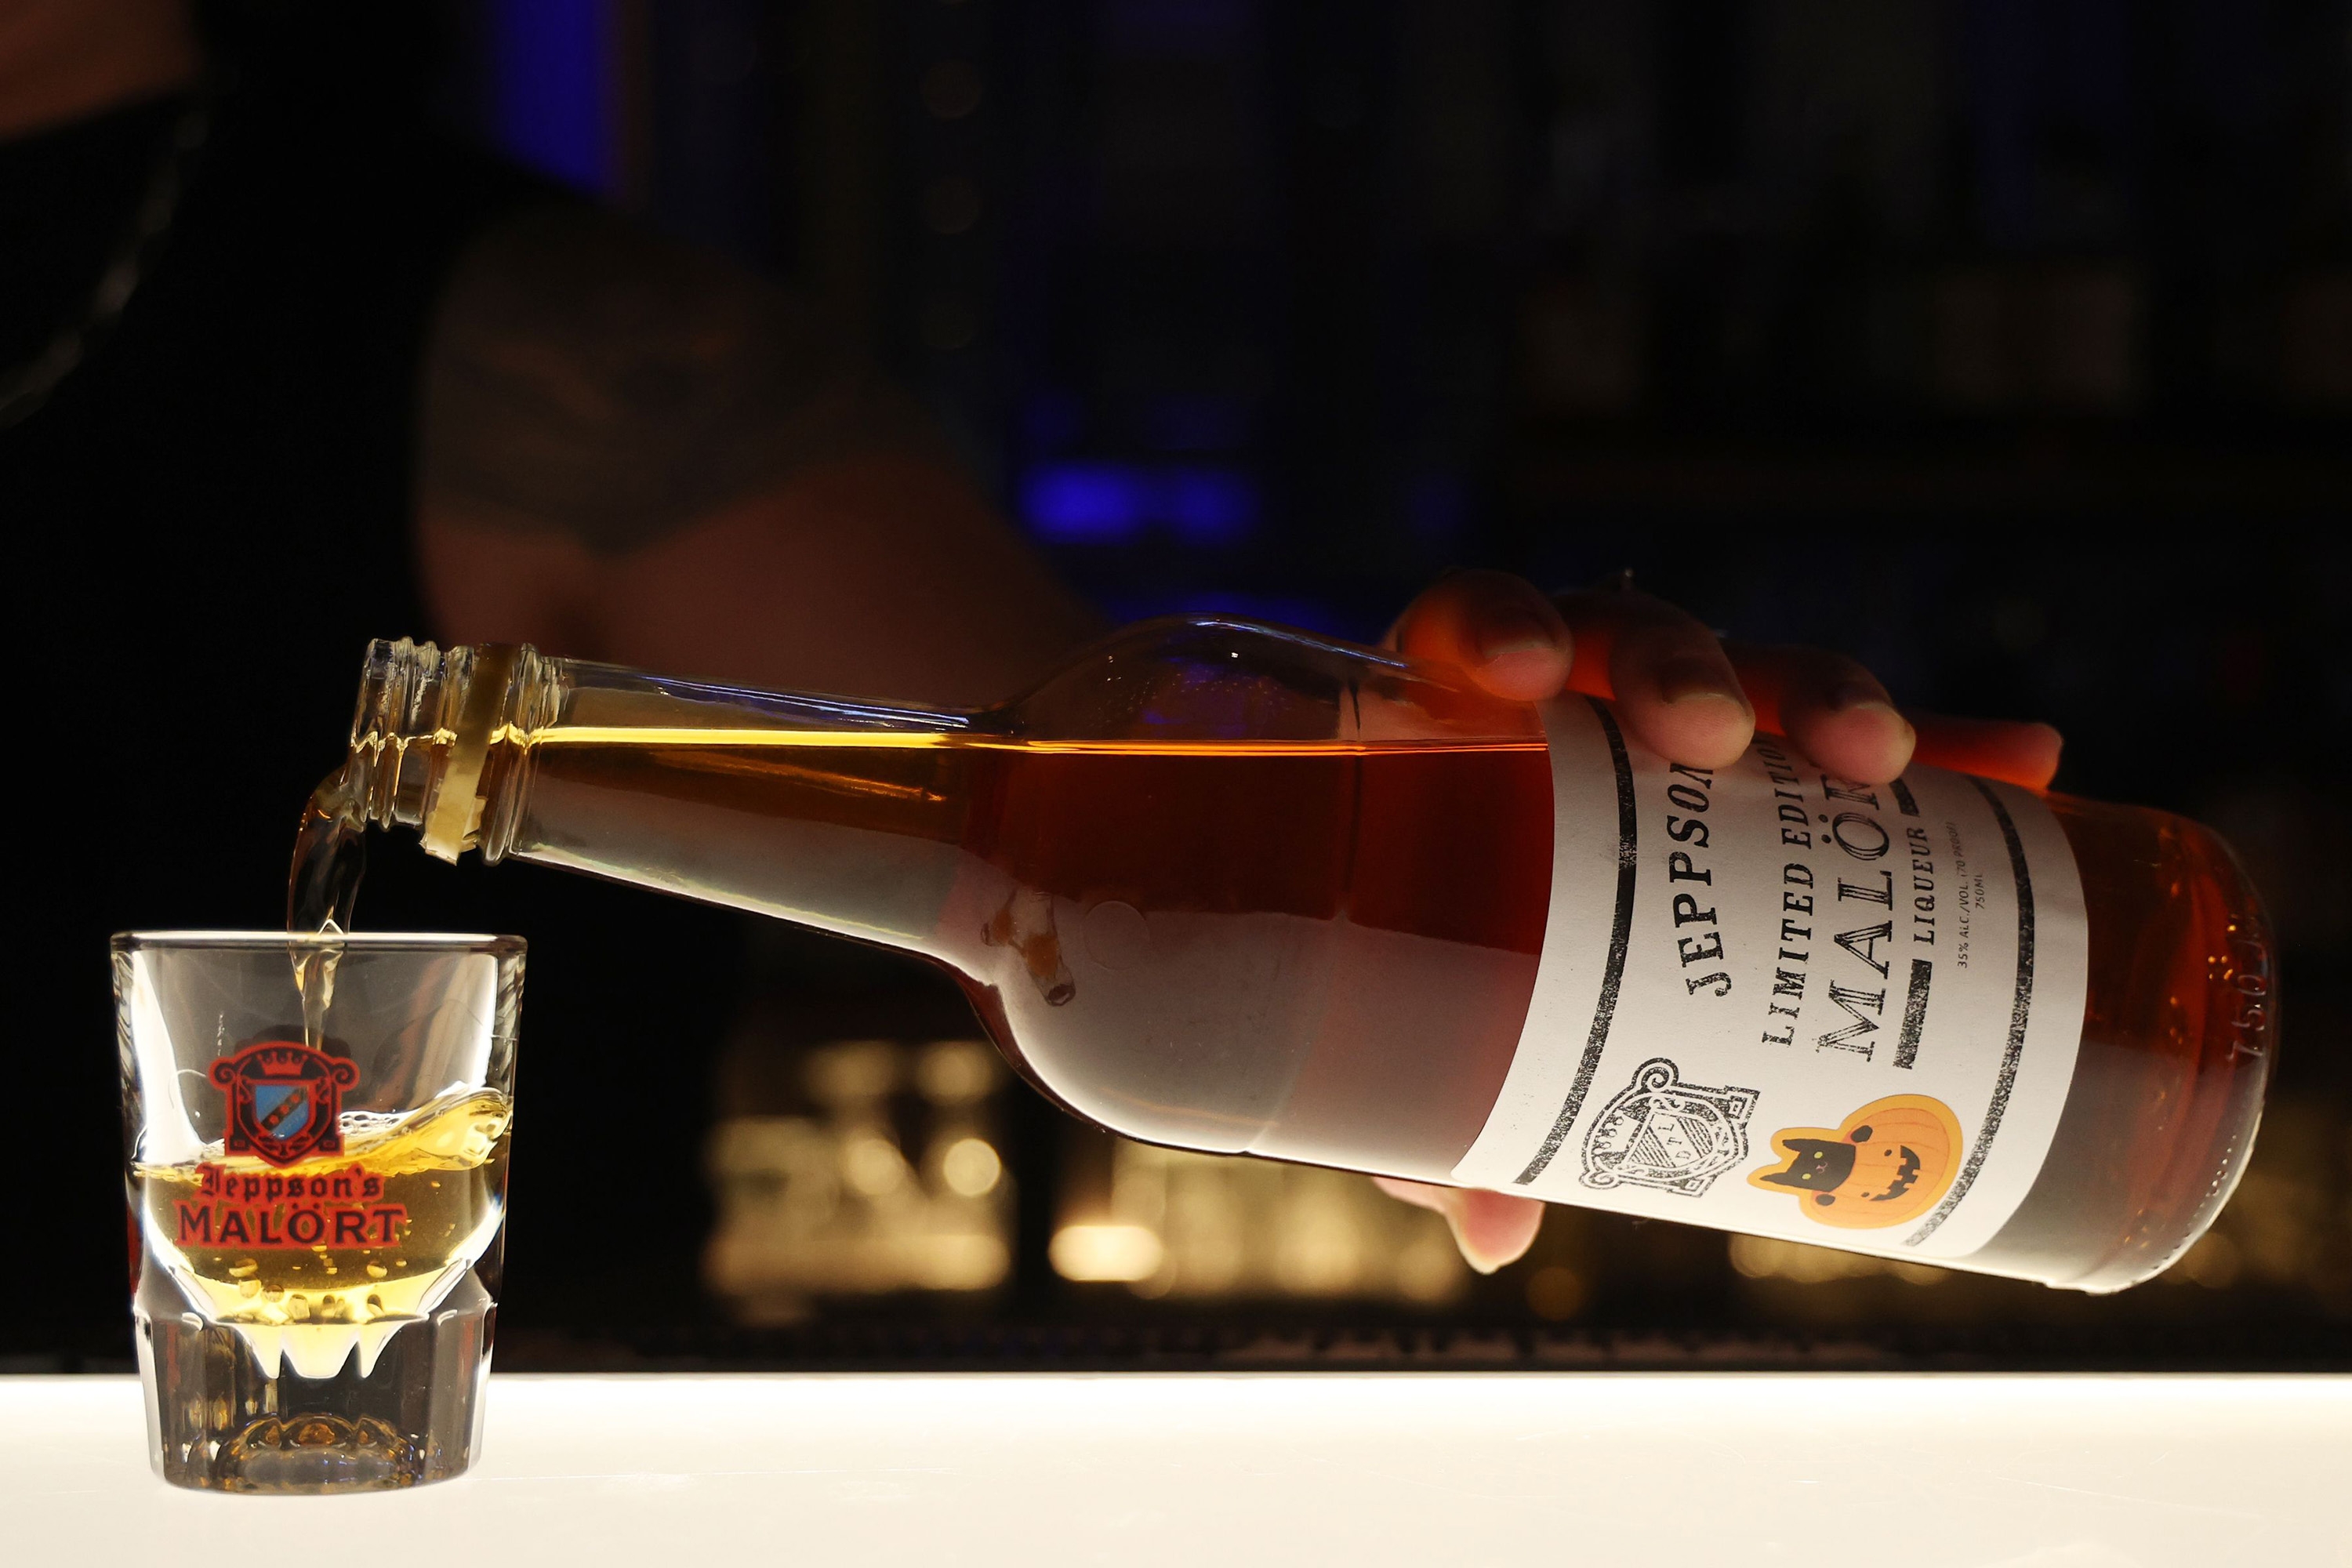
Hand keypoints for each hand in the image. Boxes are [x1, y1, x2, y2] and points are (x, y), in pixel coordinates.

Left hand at [1371, 568, 2064, 1273]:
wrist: (1489, 967)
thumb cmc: (1440, 980)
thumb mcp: (1430, 1045)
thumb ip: (1443, 1125)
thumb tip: (1497, 1234)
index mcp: (1463, 729)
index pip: (1471, 633)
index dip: (1495, 626)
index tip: (1519, 669)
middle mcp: (1578, 703)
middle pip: (1632, 640)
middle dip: (1682, 667)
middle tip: (1712, 734)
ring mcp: (1686, 731)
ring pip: (1759, 677)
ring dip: (1824, 695)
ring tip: (1882, 757)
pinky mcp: (1785, 772)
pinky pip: (1867, 748)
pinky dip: (1947, 756)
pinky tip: (2026, 763)